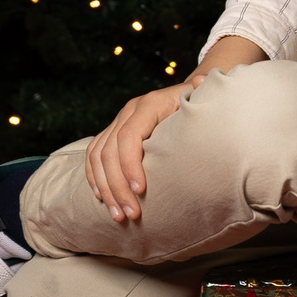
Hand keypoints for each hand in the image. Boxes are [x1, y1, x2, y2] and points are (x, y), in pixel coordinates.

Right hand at [85, 34, 262, 222]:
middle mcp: (129, 111)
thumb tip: (202, 81)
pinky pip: (93, 155)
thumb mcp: (201, 100)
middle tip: (131, 214)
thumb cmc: (198, 104)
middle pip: (110, 151)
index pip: (129, 135)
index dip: (130, 164)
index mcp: (150, 104)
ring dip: (106, 189)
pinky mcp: (112, 132)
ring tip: (119, 215)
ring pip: (98, 156)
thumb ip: (202, 94)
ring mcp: (118, 121)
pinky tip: (103, 198)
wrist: (187, 94)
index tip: (141, 191)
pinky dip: (95, 178)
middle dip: (118, 186)